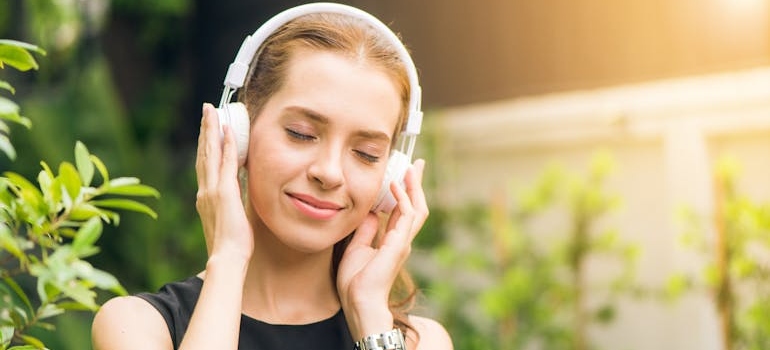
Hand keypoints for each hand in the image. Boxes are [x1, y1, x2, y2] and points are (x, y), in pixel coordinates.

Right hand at [195, 103, 253, 263]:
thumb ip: (234, 203)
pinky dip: (226, 145)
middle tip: (208, 110)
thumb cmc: (232, 244)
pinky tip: (228, 131)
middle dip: (206, 130)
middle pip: (204, 153)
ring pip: (210, 153)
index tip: (210, 128)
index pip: (206, 164)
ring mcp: (212, 190)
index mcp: (206, 197)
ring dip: (212, 130)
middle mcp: (205, 190)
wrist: (227, 258)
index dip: (207, 145)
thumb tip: (241, 192)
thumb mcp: (232, 218)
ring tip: (213, 111)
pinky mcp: (224, 192)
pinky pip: (226, 163)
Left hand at [336, 159, 428, 338]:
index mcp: (392, 241)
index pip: (402, 211)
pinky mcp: (399, 243)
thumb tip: (370, 212)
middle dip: (416, 184)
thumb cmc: (356, 281)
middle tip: (416, 164)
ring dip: (414, 186)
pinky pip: (406, 215)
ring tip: (411, 168)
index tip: (402, 174)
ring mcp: (403, 241)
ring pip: (416, 208)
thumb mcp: (357, 248)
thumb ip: (366, 230)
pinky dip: (403, 198)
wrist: (360, 301)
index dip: (404, 192)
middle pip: (415, 206)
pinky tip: (395, 185)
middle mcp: (401, 239)